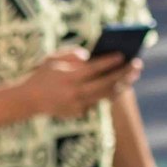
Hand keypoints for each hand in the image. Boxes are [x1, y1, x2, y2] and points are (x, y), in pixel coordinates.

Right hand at [19, 47, 139, 119]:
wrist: (28, 100)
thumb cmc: (42, 75)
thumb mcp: (52, 59)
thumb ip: (72, 54)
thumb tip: (91, 56)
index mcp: (68, 77)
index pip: (94, 69)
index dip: (109, 62)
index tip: (123, 54)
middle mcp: (74, 93)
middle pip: (105, 83)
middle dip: (123, 73)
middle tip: (137, 63)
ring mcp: (77, 105)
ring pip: (106, 95)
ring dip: (122, 84)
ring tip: (133, 74)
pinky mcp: (79, 112)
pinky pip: (99, 101)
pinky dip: (110, 92)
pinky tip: (120, 83)